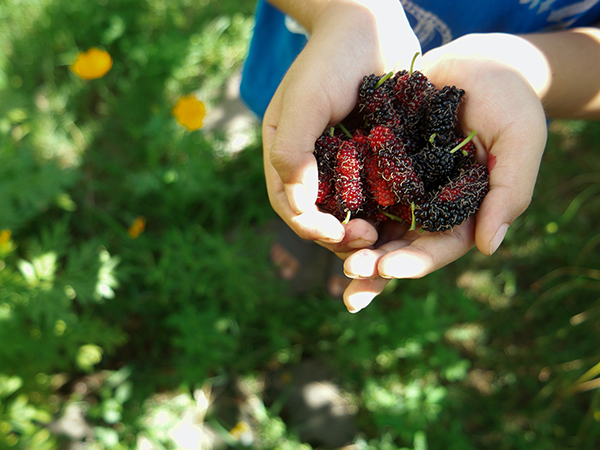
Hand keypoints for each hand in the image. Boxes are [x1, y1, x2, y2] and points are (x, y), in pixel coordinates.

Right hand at [262, 0, 420, 246]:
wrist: (372, 26)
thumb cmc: (331, 58)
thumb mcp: (304, 100)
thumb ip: (292, 149)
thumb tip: (296, 203)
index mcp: (287, 154)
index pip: (290, 205)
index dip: (310, 226)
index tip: (336, 233)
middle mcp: (314, 165)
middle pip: (321, 216)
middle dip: (340, 235)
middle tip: (368, 239)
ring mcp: (346, 164)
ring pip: (352, 212)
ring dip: (365, 230)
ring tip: (385, 235)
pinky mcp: (377, 160)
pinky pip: (379, 194)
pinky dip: (388, 211)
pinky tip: (404, 218)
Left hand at [341, 33, 548, 311]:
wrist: (480, 63)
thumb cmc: (510, 101)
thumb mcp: (520, 141)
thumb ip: (509, 192)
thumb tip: (487, 247)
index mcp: (462, 214)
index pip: (436, 248)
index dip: (411, 262)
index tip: (384, 268)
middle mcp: (427, 207)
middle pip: (399, 245)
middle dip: (373, 263)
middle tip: (348, 272)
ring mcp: (401, 187)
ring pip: (372, 222)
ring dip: (348, 239)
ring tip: (325, 247)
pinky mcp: (379, 162)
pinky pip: (356, 184)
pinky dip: (338, 197)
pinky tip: (313, 207)